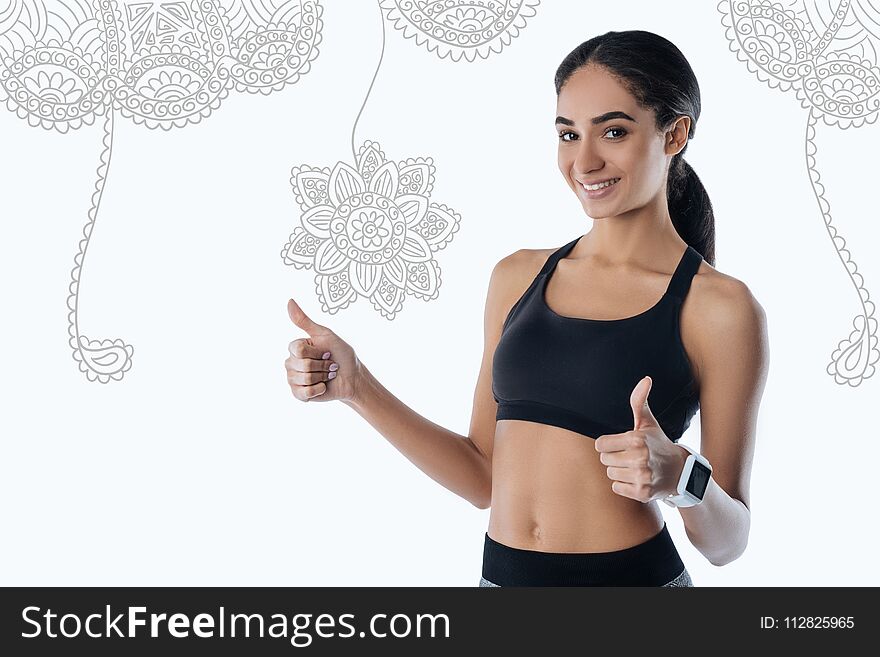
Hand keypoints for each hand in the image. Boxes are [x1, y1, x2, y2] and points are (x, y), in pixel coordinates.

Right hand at [285, 297, 362, 402]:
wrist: (352, 377)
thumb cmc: (341, 354)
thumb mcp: (325, 335)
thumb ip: (304, 321)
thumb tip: (289, 301)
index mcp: (295, 347)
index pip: (298, 349)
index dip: (317, 352)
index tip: (327, 351)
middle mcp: (291, 362)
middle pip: (302, 365)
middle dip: (322, 366)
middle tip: (329, 365)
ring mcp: (293, 379)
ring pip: (304, 379)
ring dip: (322, 377)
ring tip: (327, 375)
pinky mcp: (298, 394)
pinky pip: (303, 393)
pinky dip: (318, 389)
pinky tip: (323, 386)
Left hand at [594, 375, 687, 502]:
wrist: (680, 472)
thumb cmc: (658, 444)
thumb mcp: (648, 423)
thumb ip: (639, 401)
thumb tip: (645, 379)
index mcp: (637, 439)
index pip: (600, 444)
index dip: (609, 444)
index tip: (622, 444)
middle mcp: (639, 458)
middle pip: (604, 460)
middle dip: (615, 457)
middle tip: (631, 456)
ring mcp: (642, 477)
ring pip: (610, 474)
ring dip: (620, 471)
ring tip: (636, 467)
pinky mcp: (642, 493)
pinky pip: (617, 488)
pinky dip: (625, 485)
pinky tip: (638, 479)